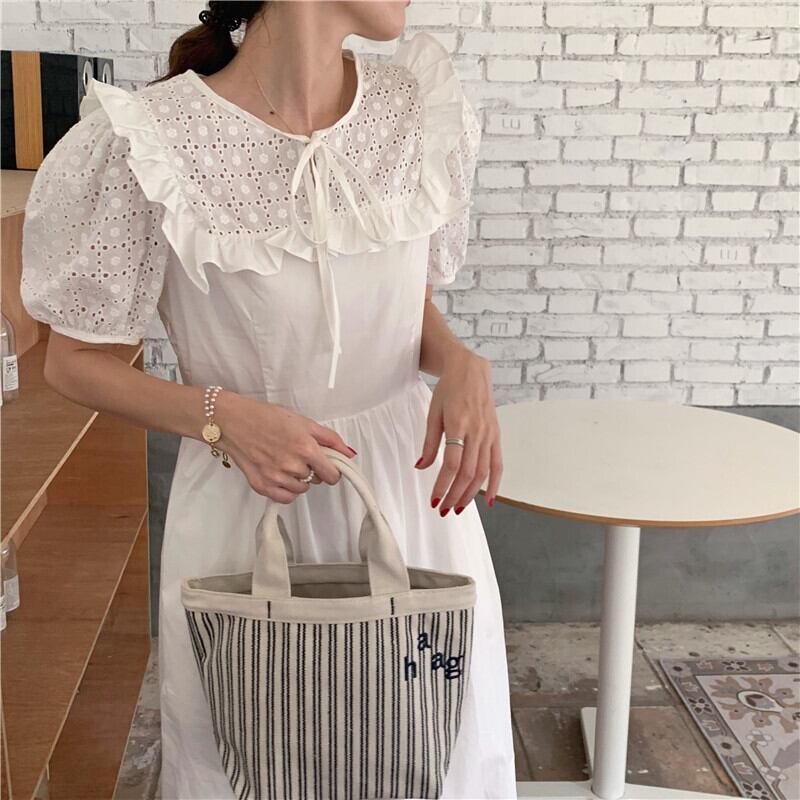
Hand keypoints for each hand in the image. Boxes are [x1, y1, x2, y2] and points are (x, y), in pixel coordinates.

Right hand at [212, 390, 356, 502]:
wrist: (233, 422)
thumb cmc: (266, 417)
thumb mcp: (303, 422)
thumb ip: (330, 439)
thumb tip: (348, 453)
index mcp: (305, 447)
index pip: (332, 475)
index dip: (333, 471)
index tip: (328, 467)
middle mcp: (291, 465)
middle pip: (316, 480)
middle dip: (312, 470)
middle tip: (298, 455)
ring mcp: (275, 477)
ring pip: (301, 489)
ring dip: (299, 480)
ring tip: (286, 462)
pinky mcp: (261, 486)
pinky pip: (285, 498)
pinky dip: (286, 490)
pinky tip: (280, 476)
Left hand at [415, 350, 502, 514]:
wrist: (471, 371)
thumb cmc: (449, 390)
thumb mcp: (433, 413)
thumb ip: (429, 443)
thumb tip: (421, 467)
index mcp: (458, 424)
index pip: (452, 464)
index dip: (443, 485)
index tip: (434, 499)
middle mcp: (477, 431)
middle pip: (468, 473)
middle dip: (455, 495)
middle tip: (443, 510)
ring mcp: (489, 434)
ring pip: (483, 472)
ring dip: (471, 495)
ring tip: (458, 508)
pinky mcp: (496, 436)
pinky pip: (498, 464)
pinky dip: (495, 484)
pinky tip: (488, 500)